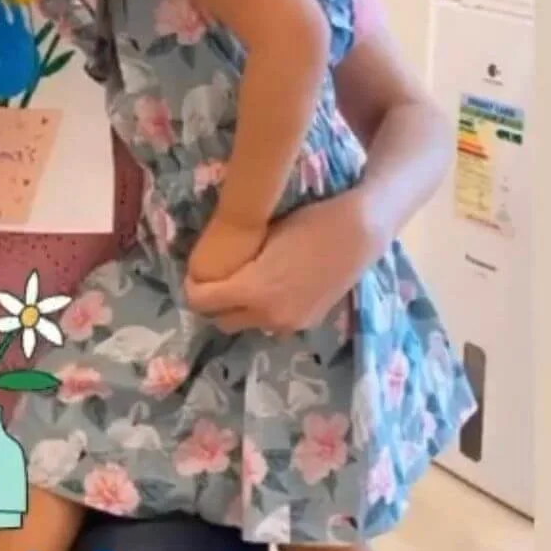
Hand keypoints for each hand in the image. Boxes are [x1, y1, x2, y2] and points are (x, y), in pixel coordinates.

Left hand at [185, 187, 379, 334]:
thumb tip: (213, 261)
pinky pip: (273, 324)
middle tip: (215, 281)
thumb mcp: (263, 235)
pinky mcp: (308, 323)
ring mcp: (290, 323)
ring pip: (249, 325)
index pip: (202, 301)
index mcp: (252, 291)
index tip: (195, 272)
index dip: (192, 286)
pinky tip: (271, 290)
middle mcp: (268, 315)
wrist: (357, 234)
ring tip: (243, 286)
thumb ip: (237, 257)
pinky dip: (265, 312)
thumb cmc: (308, 224)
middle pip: (222, 321)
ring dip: (240, 311)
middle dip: (213, 304)